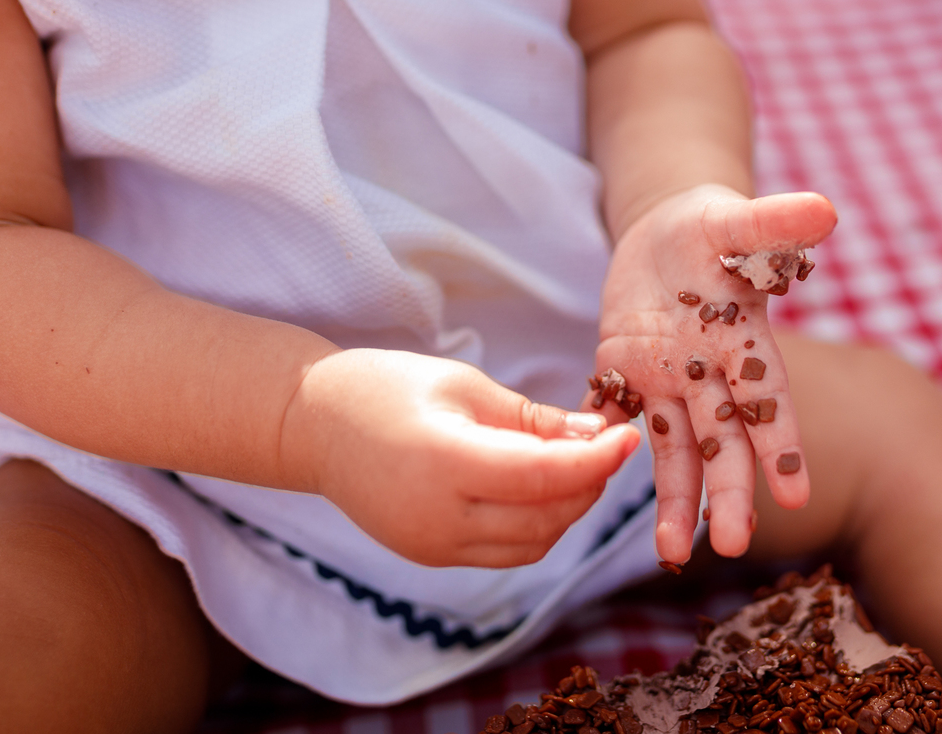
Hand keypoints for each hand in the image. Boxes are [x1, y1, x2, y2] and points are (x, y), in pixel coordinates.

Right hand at [279, 349, 640, 567]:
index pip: (544, 476)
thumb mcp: (463, 385)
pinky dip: (538, 525)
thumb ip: (531, 418)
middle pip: (547, 517)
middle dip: (590, 483)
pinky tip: (542, 488)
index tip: (629, 437)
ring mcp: (432, 546)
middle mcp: (439, 518)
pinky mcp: (431, 556)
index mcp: (444, 463)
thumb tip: (596, 434)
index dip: (597, 460)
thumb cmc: (385, 388)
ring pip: (533, 543)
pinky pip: (506, 552)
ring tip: (577, 464)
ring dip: (568, 509)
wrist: (312, 426)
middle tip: (607, 444)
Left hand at [594, 185, 835, 561]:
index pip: (768, 400)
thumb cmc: (711, 226)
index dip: (782, 445)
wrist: (664, 231)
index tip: (795, 495)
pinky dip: (599, 444)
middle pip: (722, 441)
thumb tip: (825, 209)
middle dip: (727, 492)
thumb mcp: (735, 220)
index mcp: (742, 343)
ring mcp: (663, 380)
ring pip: (672, 448)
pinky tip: (586, 483)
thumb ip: (772, 222)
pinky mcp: (621, 372)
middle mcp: (707, 374)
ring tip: (674, 551)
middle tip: (733, 545)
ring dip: (675, 499)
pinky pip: (608, 415)